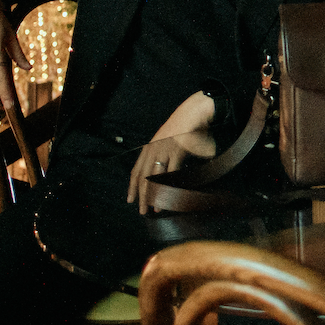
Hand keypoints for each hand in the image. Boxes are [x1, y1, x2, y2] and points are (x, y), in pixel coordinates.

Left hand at [128, 93, 219, 212]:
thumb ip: (162, 154)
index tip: (130, 200)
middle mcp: (153, 150)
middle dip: (142, 197)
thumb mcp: (166, 140)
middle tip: (142, 211)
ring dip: (156, 196)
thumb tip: (160, 171)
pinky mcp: (177, 151)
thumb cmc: (183, 127)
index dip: (132, 187)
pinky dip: (172, 185)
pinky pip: (173, 173)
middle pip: (143, 178)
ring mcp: (164, 151)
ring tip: (157, 209)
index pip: (136, 172)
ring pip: (156, 178)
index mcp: (148, 148)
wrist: (194, 113)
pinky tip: (172, 195)